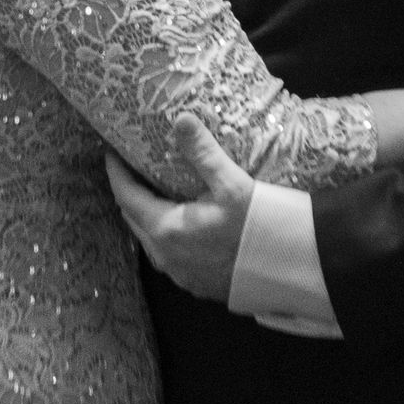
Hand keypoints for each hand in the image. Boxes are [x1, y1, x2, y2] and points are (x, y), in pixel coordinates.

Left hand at [105, 115, 253, 304]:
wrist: (292, 268)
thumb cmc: (260, 226)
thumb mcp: (231, 184)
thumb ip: (203, 152)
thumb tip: (180, 119)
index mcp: (167, 230)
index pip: (126, 196)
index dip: (116, 173)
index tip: (111, 152)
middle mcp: (166, 256)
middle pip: (133, 219)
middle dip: (128, 193)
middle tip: (131, 168)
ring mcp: (180, 275)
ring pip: (150, 240)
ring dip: (146, 215)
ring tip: (153, 192)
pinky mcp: (196, 284)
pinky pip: (168, 256)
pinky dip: (165, 234)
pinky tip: (179, 223)